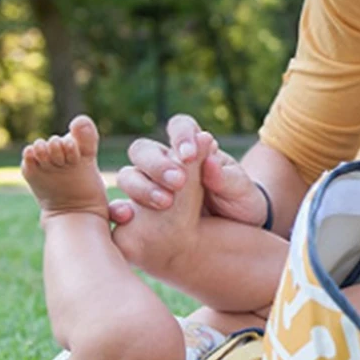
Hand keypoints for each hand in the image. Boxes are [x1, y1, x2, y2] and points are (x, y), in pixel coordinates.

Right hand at [108, 114, 266, 227]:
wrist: (240, 232)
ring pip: (129, 175)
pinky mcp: (140, 214)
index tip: (191, 154)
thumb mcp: (242, 190)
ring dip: (142, 186)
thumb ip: (226, 176)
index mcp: (193, 149)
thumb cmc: (240, 202)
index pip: (179, 127)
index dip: (181, 136)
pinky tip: (125, 217)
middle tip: (178, 183)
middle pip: (144, 150)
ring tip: (165, 203)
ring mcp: (150, 187)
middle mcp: (166, 163)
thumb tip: (209, 159)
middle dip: (158, 164)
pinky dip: (117, 210)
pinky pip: (119, 207)